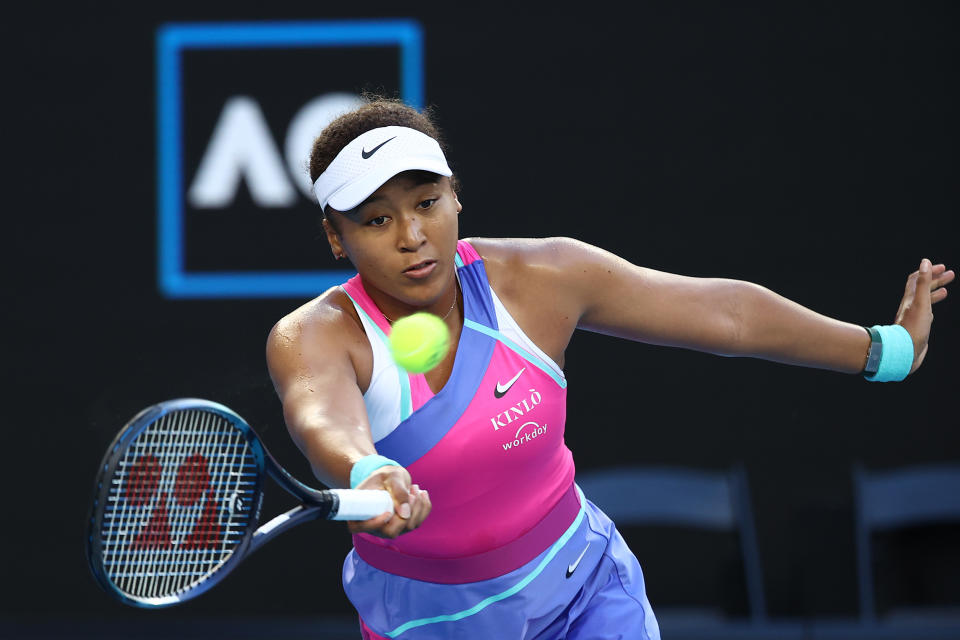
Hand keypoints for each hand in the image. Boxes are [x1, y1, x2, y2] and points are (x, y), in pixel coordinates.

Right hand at [346, 465, 431, 538]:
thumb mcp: (391, 477)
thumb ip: (398, 492)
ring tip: (415, 487)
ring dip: (418, 506)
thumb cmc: (385, 476)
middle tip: (412, 492)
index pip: (363, 527)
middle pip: (392, 531)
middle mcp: (376, 525)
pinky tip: (422, 493)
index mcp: (361, 513)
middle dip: (406, 511)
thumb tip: (405, 514)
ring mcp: (391, 528)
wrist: (390, 477)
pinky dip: (424, 506)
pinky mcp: (404, 525)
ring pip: (409, 526)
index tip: (388, 512)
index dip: (376, 523)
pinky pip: (418, 521)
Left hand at [895, 258, 953, 373]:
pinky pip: (924, 316)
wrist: (904, 352)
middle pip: (922, 289)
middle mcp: (910, 306)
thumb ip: (923, 283)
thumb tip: (925, 262)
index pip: (917, 279)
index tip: (942, 267)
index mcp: (910, 299)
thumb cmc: (913, 328)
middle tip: (950, 274)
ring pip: (924, 302)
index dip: (928, 271)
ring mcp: (913, 317)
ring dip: (934, 293)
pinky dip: (931, 310)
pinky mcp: (916, 328)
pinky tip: (934, 313)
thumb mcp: (921, 302)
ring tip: (946, 290)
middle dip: (935, 280)